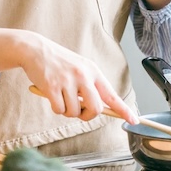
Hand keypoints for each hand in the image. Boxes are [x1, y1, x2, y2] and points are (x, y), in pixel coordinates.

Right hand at [24, 35, 138, 124]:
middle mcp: (83, 75)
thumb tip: (97, 109)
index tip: (134, 120)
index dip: (124, 110)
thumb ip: (90, 86)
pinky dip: (56, 108)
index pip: (112, 95)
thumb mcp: (80, 68)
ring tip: (61, 96)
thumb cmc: (59, 62)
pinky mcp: (52, 87)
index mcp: (93, 71)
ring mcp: (68, 81)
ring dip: (68, 111)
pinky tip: (52, 95)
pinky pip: (59, 110)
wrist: (36, 49)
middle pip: (96, 109)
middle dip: (87, 116)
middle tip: (79, 111)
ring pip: (74, 112)